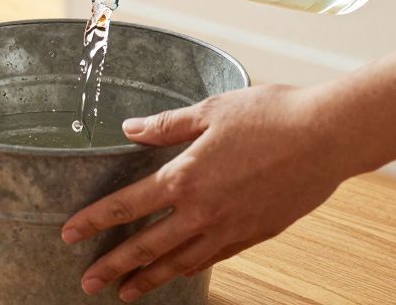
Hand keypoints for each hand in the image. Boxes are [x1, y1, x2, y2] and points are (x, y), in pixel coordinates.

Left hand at [61, 85, 358, 301]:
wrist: (327, 137)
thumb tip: (129, 129)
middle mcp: (203, 210)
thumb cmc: (270, 115)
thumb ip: (167, 125)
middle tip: (86, 282)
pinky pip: (215, 257)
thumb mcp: (211, 110)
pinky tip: (181, 272)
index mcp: (185, 176)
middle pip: (146, 245)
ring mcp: (230, 227)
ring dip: (149, 278)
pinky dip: (191, 269)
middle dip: (113, 265)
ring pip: (180, 261)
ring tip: (125, 293)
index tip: (69, 235)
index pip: (127, 205)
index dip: (94, 221)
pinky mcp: (256, 233)